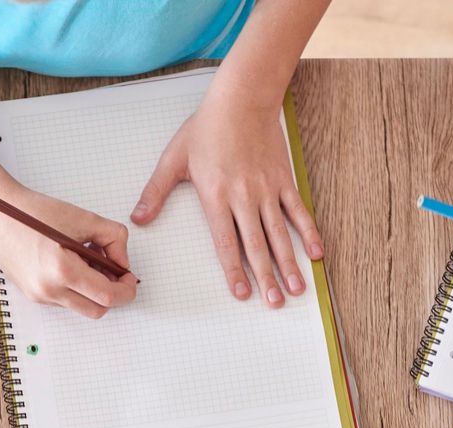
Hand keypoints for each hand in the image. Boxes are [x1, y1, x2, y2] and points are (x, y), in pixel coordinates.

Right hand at [0, 177, 136, 320]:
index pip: (108, 297)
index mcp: (62, 270)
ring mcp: (39, 296)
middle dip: (111, 293)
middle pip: (97, 310)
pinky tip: (70, 263)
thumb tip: (122, 262)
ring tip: (86, 259)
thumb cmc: (33, 213)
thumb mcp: (83, 218)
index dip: (126, 289)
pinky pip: (65, 300)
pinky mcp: (32, 295)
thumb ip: (113, 238)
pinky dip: (75, 287)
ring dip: (92, 289)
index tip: (129, 277)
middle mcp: (48, 290)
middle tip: (112, 269)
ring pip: (81, 306)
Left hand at [133, 90, 323, 306]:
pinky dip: (308, 233)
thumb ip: (156, 192)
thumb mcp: (174, 159)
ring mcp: (267, 190)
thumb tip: (137, 220)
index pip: (226, 243)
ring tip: (297, 290)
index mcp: (216, 196)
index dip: (234, 270)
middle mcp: (244, 198)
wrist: (242, 99)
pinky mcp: (283, 180)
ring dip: (289, 264)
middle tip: (274, 304)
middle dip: (265, 278)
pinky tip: (315, 255)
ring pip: (279, 234)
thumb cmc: (206, 128)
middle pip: (256, 245)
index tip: (242, 294)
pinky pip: (298, 211)